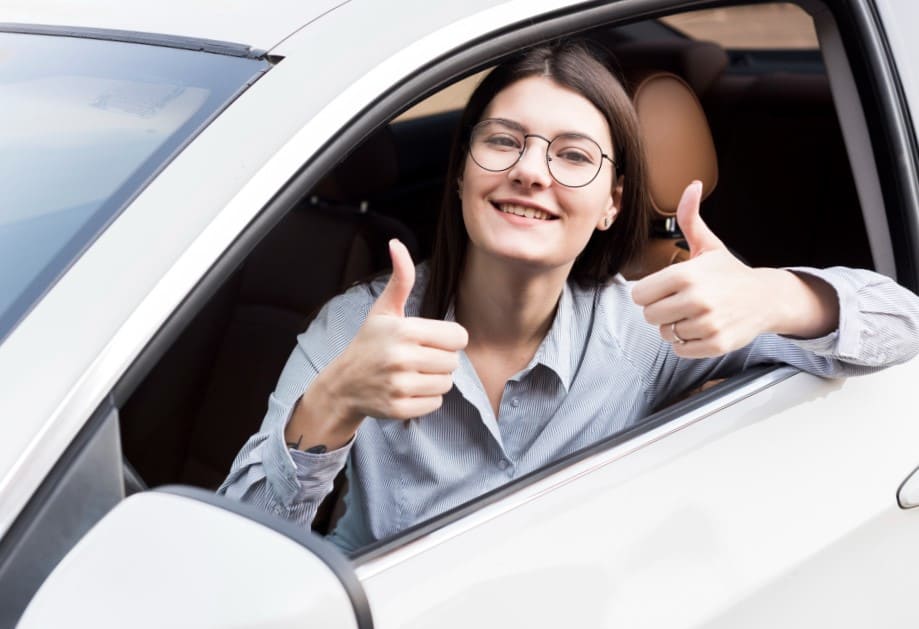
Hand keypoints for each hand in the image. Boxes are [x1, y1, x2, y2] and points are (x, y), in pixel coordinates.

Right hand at [317, 239, 468, 423]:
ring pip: (446, 384)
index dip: (448, 339)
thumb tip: (397, 244)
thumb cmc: (369, 343)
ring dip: (435, 380)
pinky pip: (435, 404)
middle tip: (418, 358)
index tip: (431, 340)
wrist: (343, 384)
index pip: (458, 337)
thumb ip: (400, 279)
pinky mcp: (399, 408)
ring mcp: (399, 385)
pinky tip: (407, 390)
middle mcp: (401, 358)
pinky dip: (426, 399)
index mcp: (404, 330)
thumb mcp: (384, 310)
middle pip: (453, 362)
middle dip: (441, 360)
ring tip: (413, 374)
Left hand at [631, 181, 830, 357]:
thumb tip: (692, 186)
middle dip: (661, 309)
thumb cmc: (729, 272)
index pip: (639, 295)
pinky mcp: (716, 344)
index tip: (665, 288)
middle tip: (681, 301)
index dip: (649, 292)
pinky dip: (687, 342)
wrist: (766, 298)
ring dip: (675, 326)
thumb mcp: (708, 244)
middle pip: (649, 315)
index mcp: (686, 275)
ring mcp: (707, 324)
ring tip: (694, 314)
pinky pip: (681, 349)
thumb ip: (690, 218)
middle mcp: (696, 300)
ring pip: (665, 333)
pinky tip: (702, 328)